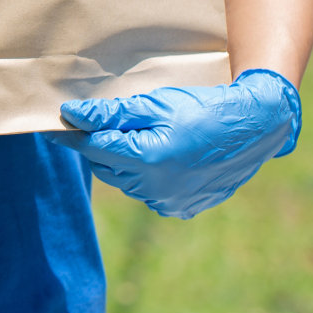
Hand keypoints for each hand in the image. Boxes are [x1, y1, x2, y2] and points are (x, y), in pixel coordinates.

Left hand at [44, 69, 300, 219]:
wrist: (256, 129)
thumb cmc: (205, 108)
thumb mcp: (158, 103)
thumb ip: (113, 113)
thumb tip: (72, 115)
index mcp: (147, 158)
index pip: (94, 146)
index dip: (73, 133)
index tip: (57, 123)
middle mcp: (154, 187)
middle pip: (107, 165)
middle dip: (99, 145)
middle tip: (97, 125)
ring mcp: (168, 202)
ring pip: (125, 181)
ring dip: (121, 161)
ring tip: (136, 138)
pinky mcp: (181, 209)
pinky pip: (147, 193)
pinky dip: (143, 176)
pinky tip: (157, 158)